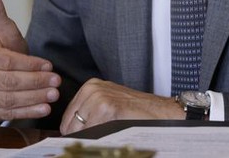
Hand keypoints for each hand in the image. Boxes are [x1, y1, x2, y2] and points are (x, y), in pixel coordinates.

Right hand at [0, 0, 61, 121]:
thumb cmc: (3, 49)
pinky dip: (26, 112)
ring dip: (33, 98)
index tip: (49, 65)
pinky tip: (43, 108)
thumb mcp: (4, 31)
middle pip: (7, 82)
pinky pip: (5, 114)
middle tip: (56, 82)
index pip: (5, 61)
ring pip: (7, 99)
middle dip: (35, 82)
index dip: (29, 64)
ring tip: (53, 96)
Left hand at [61, 78, 183, 134]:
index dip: (72, 134)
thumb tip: (68, 133)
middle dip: (79, 138)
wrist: (161, 112)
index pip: (67, 118)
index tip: (79, 140)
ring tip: (107, 136)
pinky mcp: (107, 109)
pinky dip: (97, 141)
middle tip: (97, 139)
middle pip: (70, 126)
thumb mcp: (108, 105)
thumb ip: (88, 113)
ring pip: (79, 132)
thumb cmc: (136, 111)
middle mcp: (91, 89)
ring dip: (89, 140)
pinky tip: (111, 136)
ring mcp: (98, 98)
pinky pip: (91, 134)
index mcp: (89, 87)